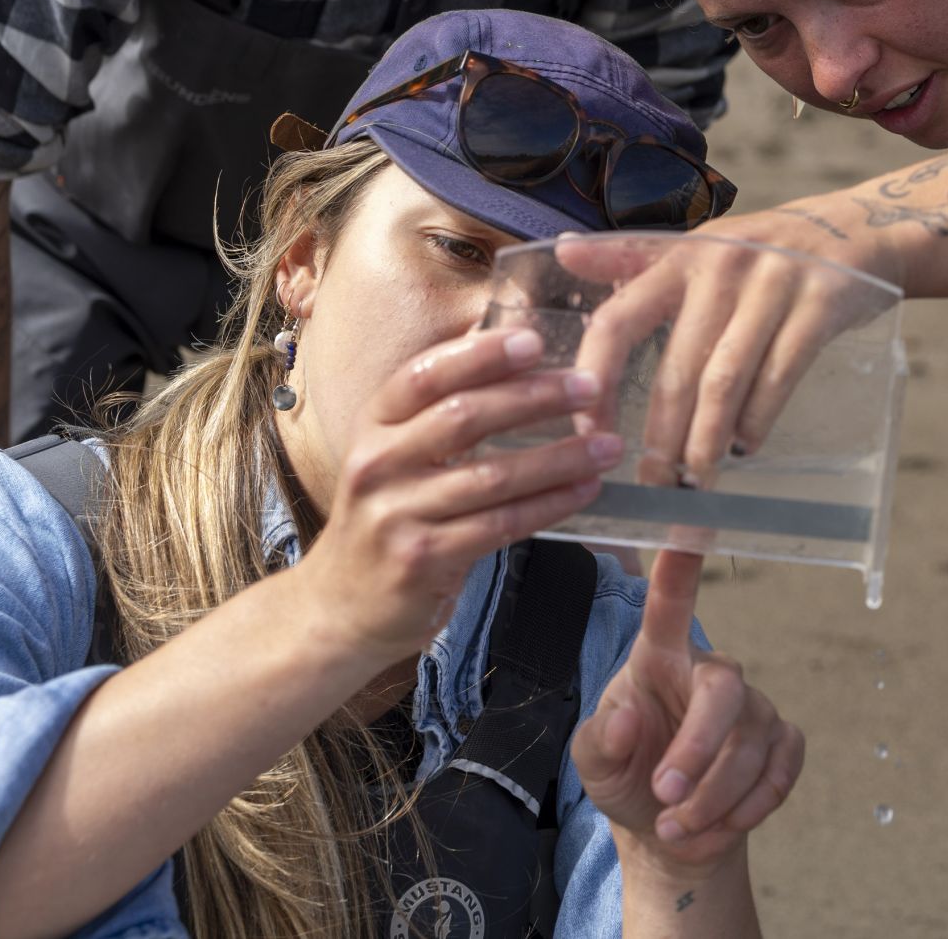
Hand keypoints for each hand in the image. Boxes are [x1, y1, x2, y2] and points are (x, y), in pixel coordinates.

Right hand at [291, 326, 622, 666]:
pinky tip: (584, 491)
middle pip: (464, 417)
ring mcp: (396, 514)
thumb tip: (519, 360)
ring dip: (560, 458)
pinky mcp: (422, 559)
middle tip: (590, 387)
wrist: (340, 606)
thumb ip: (442, 414)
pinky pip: (500, 524)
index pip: (424, 375)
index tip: (534, 341)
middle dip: (535, 398)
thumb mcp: (396, 457)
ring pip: (492, 476)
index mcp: (373, 425)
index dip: (480, 355)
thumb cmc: (387, 517)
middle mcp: (378, 463)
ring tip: (607, 445)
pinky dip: (549, 505)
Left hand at [560, 210, 901, 487]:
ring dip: (707, 442)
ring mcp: (773, 283)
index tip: (587, 433)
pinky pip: (779, 376)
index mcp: (679, 257)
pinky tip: (746, 448)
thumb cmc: (761, 251)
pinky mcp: (819, 303)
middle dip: (661, 440)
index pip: (619, 320)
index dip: (598, 381)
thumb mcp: (697, 247)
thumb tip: (563, 252)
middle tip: (651, 487)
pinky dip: (759, 421)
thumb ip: (631, 259)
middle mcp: (720, 266)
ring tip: (695, 483)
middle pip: (677, 370)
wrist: (854, 227)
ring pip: (726, 382)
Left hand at [574, 549, 805, 872]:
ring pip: (750, 745)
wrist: (668, 832)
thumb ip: (598, 741)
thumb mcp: (593, 764)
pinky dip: (748, 807)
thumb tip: (623, 718)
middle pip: (725, 690)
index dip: (679, 564)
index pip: (670, 602)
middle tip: (665, 795)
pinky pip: (780, 769)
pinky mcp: (781, 741)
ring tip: (675, 826)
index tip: (688, 519)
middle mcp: (710, 670)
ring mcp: (753, 704)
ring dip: (712, 798)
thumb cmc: (626, 776)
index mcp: (659, 656)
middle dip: (698, 750)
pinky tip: (718, 824)